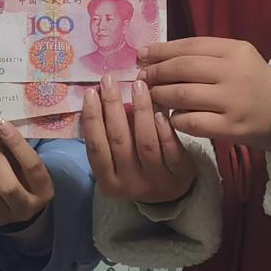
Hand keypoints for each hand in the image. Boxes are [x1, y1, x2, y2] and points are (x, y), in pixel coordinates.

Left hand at [0, 124, 56, 230]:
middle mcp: (26, 208)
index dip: (16, 144)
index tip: (2, 125)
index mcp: (43, 190)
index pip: (32, 166)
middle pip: (8, 186)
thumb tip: (0, 127)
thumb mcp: (29, 164)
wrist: (19, 206)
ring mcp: (5, 219)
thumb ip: (18, 150)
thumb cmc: (24, 177)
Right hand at [81, 78, 197, 204]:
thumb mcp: (118, 160)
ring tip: (138, 85)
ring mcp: (156, 181)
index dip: (92, 119)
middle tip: (110, 79)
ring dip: (140, 110)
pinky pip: (171, 150)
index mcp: (109, 181)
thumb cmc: (137, 167)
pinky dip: (164, 128)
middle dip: (112, 106)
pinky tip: (160, 109)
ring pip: (146, 142)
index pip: (96, 147)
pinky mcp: (179, 175)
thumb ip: (109, 135)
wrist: (171, 191)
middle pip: (119, 141)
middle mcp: (131, 184)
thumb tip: (101, 94)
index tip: (91, 91)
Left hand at [140, 39, 270, 147]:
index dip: (161, 50)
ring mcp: (233, 101)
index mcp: (236, 51)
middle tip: (141, 78)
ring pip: (182, 95)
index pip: (190, 46)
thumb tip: (155, 55)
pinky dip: (175, 118)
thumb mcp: (236, 59)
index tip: (142, 55)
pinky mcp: (230, 127)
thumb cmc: (252, 83)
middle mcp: (234, 73)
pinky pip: (191, 122)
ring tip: (150, 96)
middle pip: (183, 68)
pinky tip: (171, 117)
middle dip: (156, 72)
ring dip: (160, 95)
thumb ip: (203, 54)